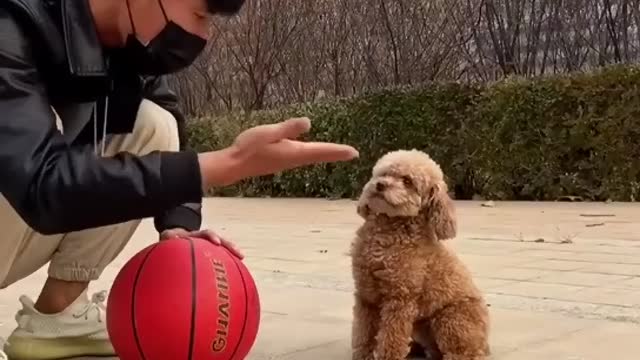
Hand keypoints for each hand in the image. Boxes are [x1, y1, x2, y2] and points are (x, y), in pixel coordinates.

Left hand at [159, 228, 243, 258]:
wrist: (175, 238)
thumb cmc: (171, 241)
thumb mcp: (167, 237)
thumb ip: (168, 237)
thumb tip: (170, 237)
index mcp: (197, 236)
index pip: (206, 233)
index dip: (212, 237)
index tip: (217, 243)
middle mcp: (206, 240)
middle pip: (221, 241)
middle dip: (230, 246)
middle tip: (239, 254)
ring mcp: (209, 246)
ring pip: (224, 249)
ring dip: (233, 254)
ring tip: (242, 260)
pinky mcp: (211, 254)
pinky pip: (222, 258)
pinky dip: (229, 263)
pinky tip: (236, 274)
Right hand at [198, 117, 358, 186]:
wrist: (234, 164)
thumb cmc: (249, 147)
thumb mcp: (269, 132)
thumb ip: (288, 128)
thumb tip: (308, 122)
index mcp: (294, 152)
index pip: (321, 150)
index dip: (338, 151)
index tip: (354, 153)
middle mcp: (294, 158)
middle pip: (320, 155)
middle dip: (336, 153)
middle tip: (352, 154)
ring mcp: (287, 161)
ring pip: (312, 156)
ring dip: (326, 154)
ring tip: (338, 152)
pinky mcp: (281, 160)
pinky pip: (303, 156)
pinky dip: (313, 153)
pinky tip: (311, 151)